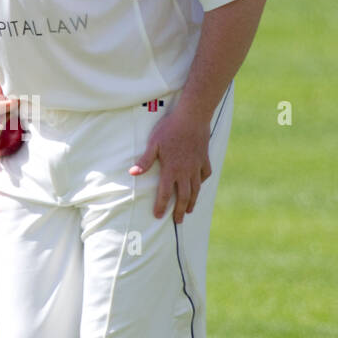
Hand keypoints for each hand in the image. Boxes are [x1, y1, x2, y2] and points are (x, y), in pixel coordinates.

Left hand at [129, 106, 211, 222]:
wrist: (193, 116)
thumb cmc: (170, 129)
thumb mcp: (154, 143)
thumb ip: (145, 160)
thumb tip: (133, 173)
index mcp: (171, 169)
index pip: (165, 193)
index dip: (162, 206)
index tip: (159, 216)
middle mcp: (185, 171)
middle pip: (184, 196)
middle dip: (180, 210)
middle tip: (178, 221)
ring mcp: (196, 166)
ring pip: (196, 189)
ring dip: (193, 201)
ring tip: (190, 210)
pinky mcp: (204, 158)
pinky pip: (205, 174)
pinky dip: (202, 182)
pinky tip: (200, 186)